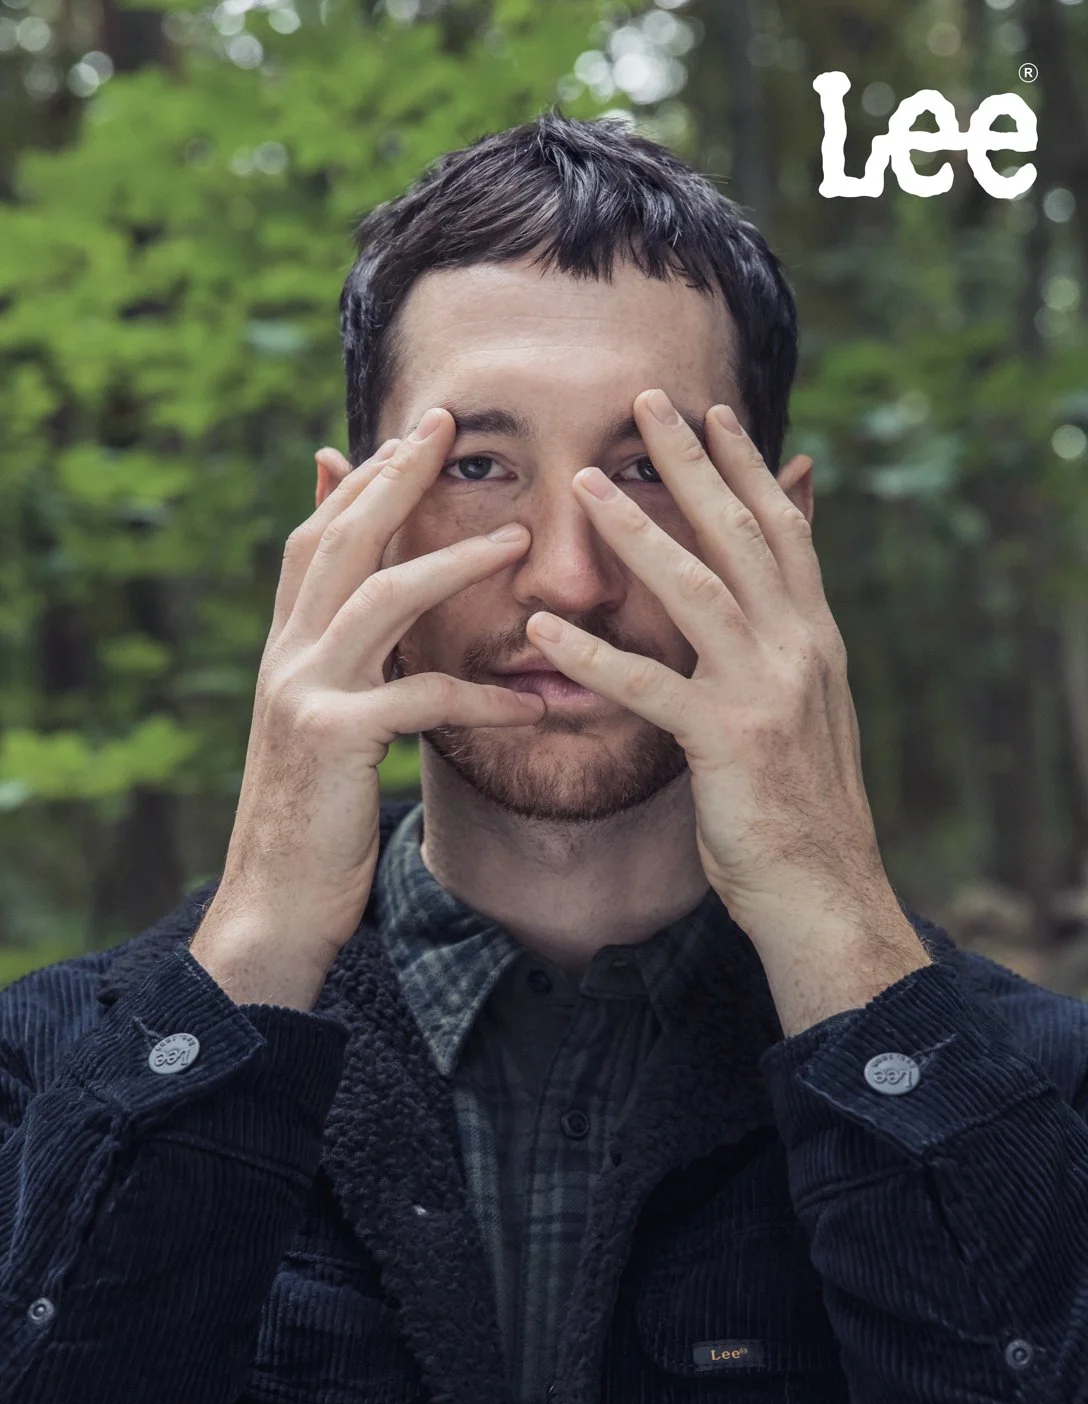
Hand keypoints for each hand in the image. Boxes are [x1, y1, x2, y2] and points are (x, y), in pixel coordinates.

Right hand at [190, 410, 542, 1007]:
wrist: (272, 904)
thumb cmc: (312, 821)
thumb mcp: (322, 732)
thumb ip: (348, 671)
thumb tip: (379, 629)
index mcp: (286, 650)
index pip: (315, 542)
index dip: (358, 484)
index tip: (407, 435)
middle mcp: (285, 658)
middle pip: (336, 541)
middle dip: (392, 477)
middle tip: (446, 425)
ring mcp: (303, 695)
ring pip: (377, 598)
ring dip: (449, 559)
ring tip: (516, 539)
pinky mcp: (332, 742)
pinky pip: (421, 698)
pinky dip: (484, 694)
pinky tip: (534, 700)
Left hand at [522, 390, 896, 941]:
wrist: (826, 891)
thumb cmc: (800, 801)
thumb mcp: (807, 705)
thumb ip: (787, 637)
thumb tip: (777, 596)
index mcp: (816, 636)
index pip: (782, 528)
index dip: (746, 465)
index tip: (710, 409)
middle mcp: (801, 649)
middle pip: (743, 534)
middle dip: (694, 463)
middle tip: (647, 401)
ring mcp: (768, 692)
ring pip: (698, 590)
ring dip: (638, 532)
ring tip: (583, 485)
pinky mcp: (729, 743)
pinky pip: (650, 687)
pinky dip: (594, 656)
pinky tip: (542, 631)